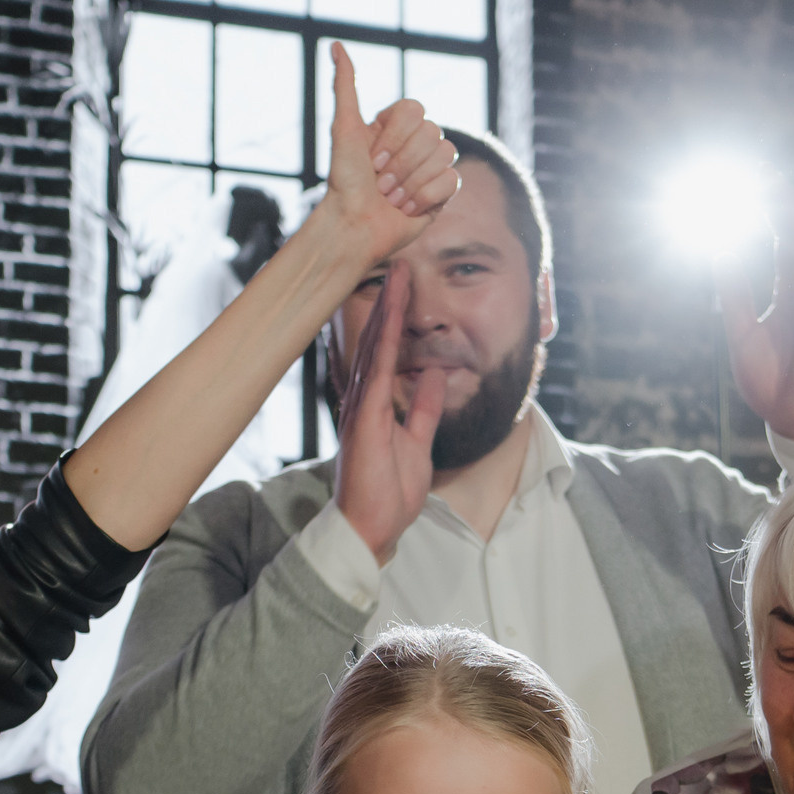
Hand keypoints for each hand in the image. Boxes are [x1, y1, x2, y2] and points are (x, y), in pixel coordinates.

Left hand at [311, 44, 460, 270]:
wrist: (353, 226)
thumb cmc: (345, 181)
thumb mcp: (343, 128)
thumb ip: (344, 86)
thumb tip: (336, 47)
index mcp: (395, 125)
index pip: (416, 111)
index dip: (395, 139)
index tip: (371, 159)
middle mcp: (414, 143)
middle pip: (432, 133)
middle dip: (402, 164)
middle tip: (379, 184)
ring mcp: (430, 167)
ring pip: (445, 155)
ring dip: (412, 182)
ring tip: (391, 198)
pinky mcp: (442, 194)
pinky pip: (453, 180)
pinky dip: (426, 197)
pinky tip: (406, 208)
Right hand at [331, 262, 444, 564]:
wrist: (372, 528)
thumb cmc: (389, 493)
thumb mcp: (418, 442)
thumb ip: (423, 408)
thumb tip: (433, 374)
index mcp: (374, 406)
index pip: (385, 353)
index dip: (395, 319)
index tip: (405, 288)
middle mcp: (363, 401)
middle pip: (375, 341)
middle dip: (388, 302)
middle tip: (400, 264)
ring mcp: (361, 408)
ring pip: (374, 347)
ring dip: (386, 311)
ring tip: (397, 275)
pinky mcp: (365, 419)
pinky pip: (376, 371)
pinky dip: (382, 341)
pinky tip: (390, 316)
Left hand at [720, 178, 793, 445]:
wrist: (793, 418)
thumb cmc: (771, 384)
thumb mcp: (740, 332)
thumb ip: (735, 292)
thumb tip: (720, 253)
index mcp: (787, 292)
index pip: (777, 239)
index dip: (764, 210)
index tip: (746, 183)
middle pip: (793, 231)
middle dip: (778, 198)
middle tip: (758, 167)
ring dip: (792, 210)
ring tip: (772, 181)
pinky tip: (793, 218)